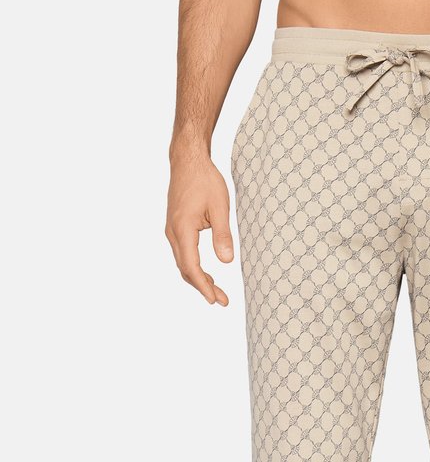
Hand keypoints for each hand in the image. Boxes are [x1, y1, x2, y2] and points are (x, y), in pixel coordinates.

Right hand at [166, 149, 233, 304]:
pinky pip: (183, 254)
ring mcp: (172, 230)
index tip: (215, 300)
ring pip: (183, 263)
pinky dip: (194, 268)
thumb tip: (227, 262)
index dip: (203, 286)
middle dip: (203, 287)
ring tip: (217, 292)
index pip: (191, 266)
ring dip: (199, 279)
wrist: (188, 160)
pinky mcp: (175, 227)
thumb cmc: (205, 180)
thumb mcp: (220, 207)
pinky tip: (207, 275)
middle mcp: (173, 232)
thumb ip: (223, 235)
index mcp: (182, 229)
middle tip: (222, 301)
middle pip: (185, 269)